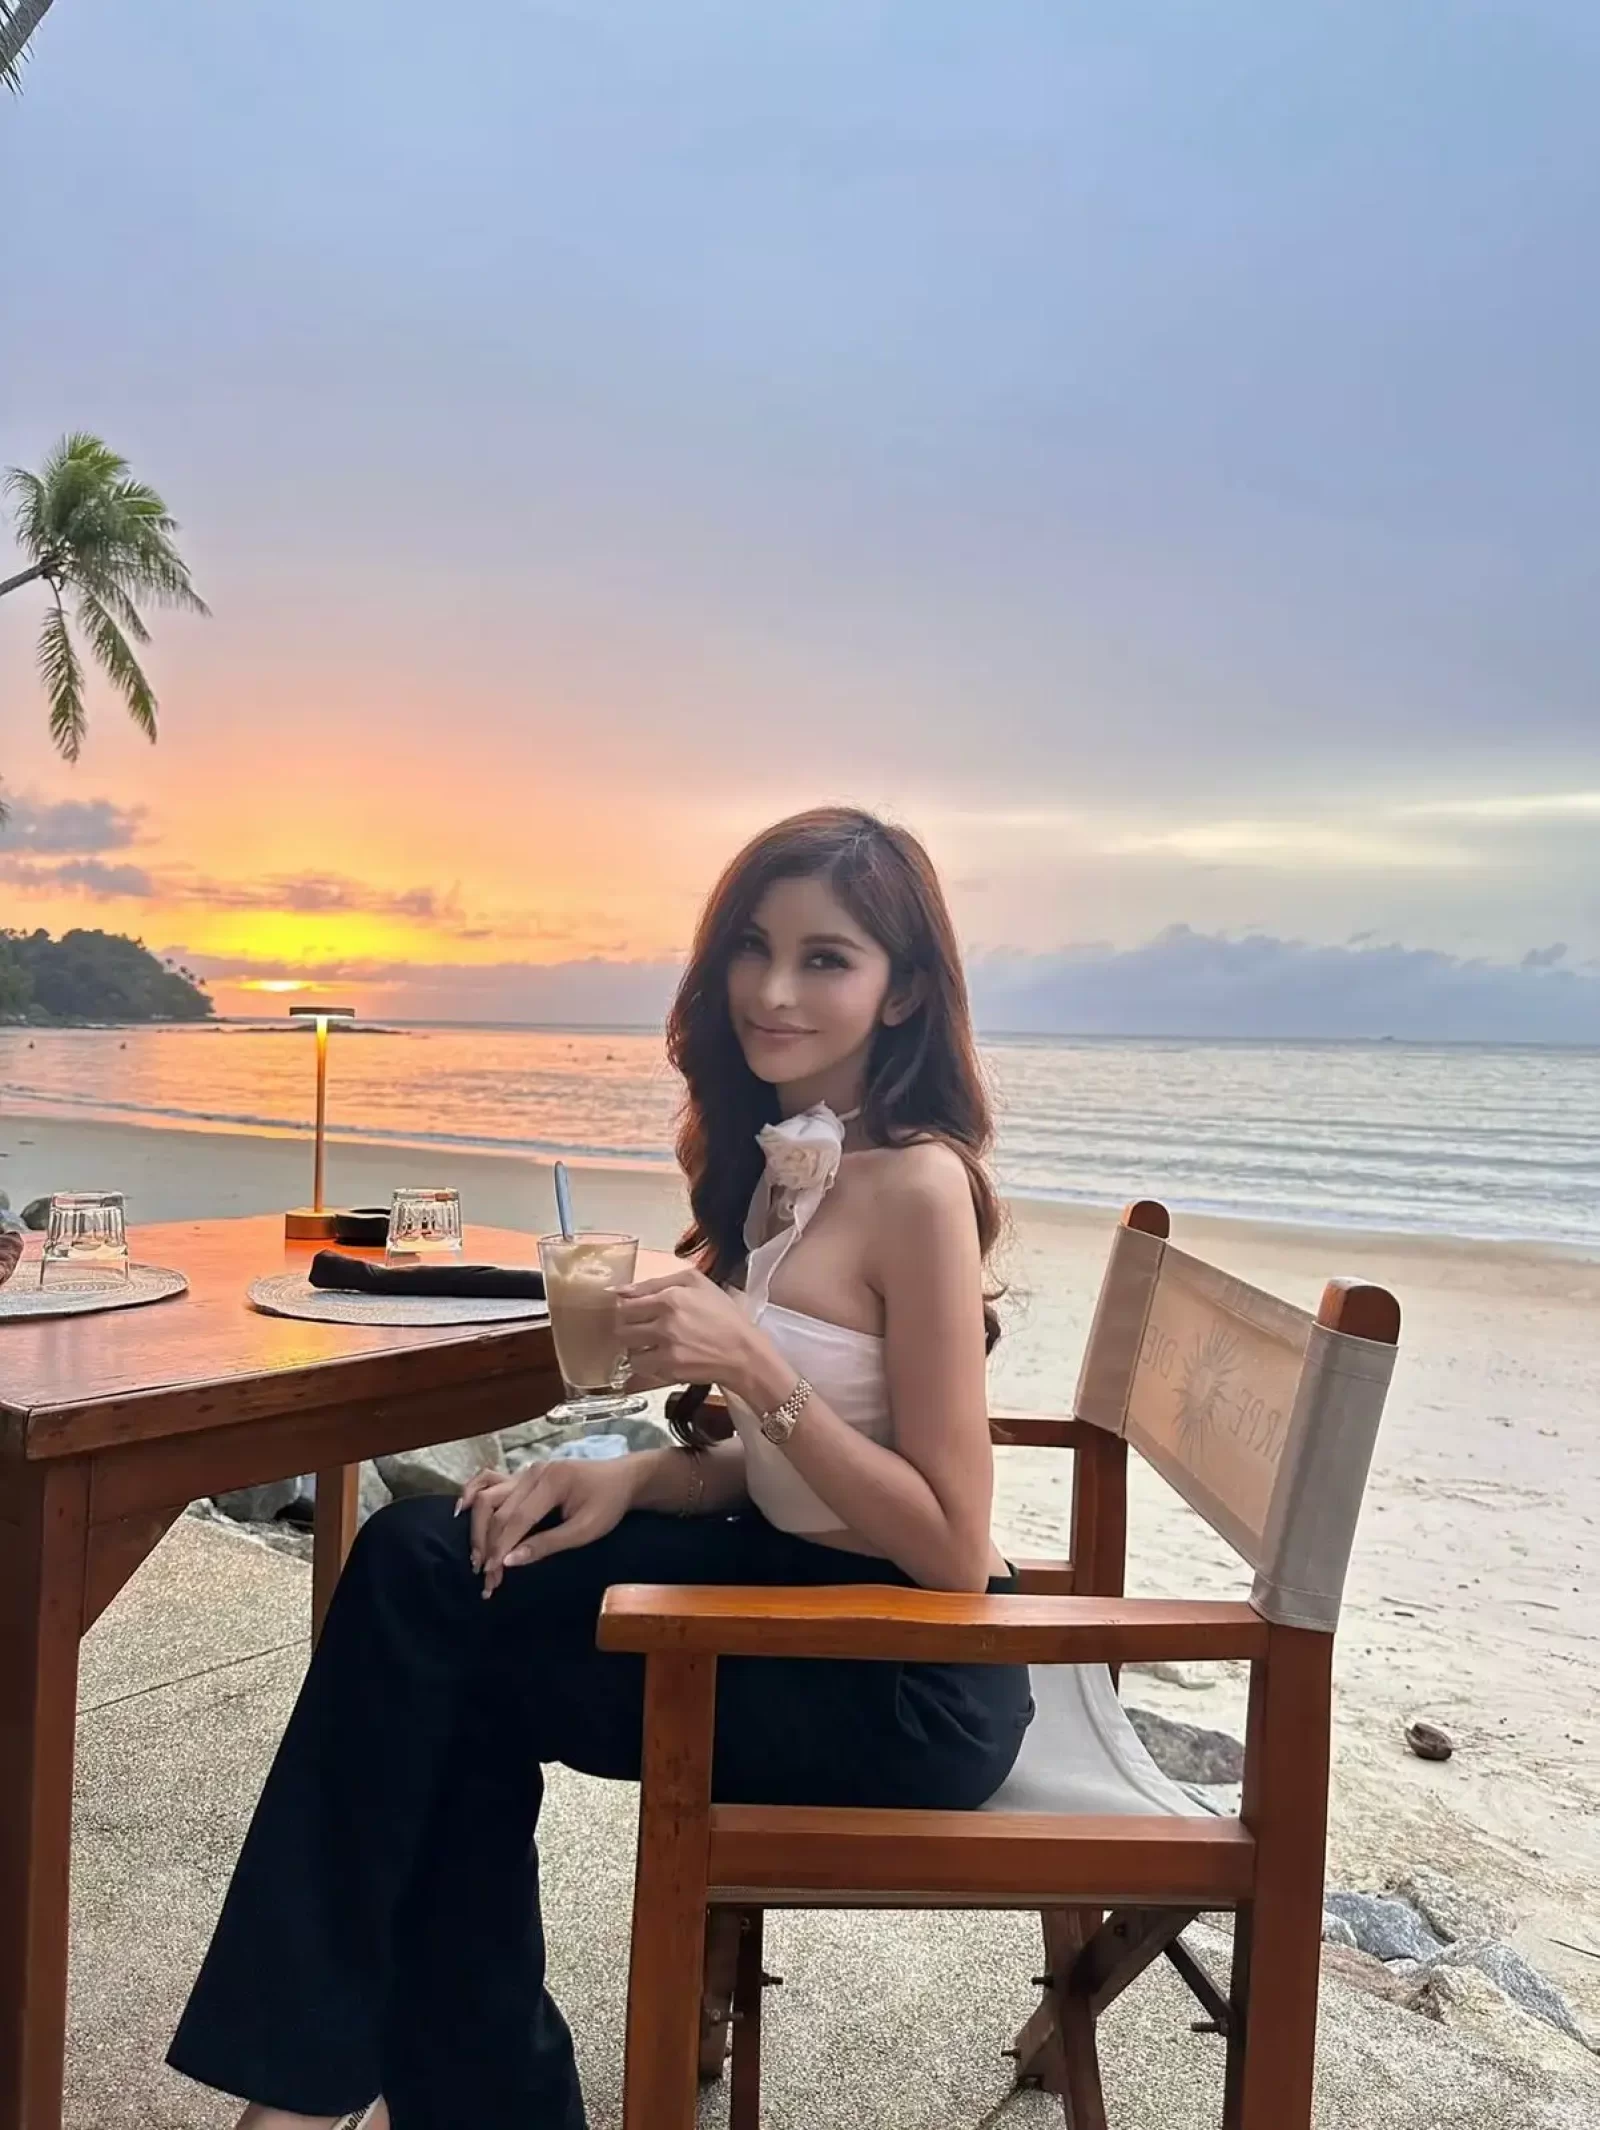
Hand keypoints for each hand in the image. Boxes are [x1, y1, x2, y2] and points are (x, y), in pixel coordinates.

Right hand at [460, 1453, 638, 1597]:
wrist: (622, 1479)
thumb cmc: (608, 1505)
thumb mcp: (586, 1530)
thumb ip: (548, 1544)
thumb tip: (511, 1561)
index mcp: (550, 1482)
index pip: (515, 1519)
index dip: (500, 1548)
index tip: (491, 1576)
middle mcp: (532, 1472)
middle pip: (496, 1509)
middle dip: (486, 1545)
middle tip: (484, 1576)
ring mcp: (525, 1471)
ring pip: (488, 1496)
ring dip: (477, 1527)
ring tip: (475, 1556)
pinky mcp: (523, 1475)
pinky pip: (489, 1481)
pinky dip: (472, 1494)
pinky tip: (462, 1511)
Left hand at [616, 1266, 759, 1394]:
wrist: (744, 1352)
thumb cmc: (723, 1314)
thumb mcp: (697, 1283)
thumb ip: (657, 1282)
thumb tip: (622, 1290)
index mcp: (670, 1298)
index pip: (626, 1304)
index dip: (626, 1309)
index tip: (633, 1312)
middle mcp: (664, 1324)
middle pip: (622, 1329)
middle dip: (628, 1329)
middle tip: (641, 1329)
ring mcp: (666, 1350)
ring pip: (628, 1352)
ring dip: (635, 1349)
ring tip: (651, 1346)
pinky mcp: (670, 1371)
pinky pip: (642, 1369)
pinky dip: (648, 1364)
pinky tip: (662, 1358)